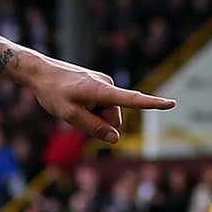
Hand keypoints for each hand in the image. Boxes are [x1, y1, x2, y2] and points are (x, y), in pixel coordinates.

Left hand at [20, 53, 173, 143]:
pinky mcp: (99, 84)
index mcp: (101, 90)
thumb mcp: (70, 116)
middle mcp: (107, 84)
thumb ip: (94, 128)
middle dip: (100, 123)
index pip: (132, 99)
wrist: (40, 72)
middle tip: (75, 113)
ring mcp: (103, 83)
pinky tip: (75, 101)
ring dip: (93, 116)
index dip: (153, 104)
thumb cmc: (53, 93)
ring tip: (73, 104)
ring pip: (107, 113)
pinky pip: (101, 105)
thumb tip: (115, 139)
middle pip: (114, 118)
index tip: (172, 103)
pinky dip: (90, 109)